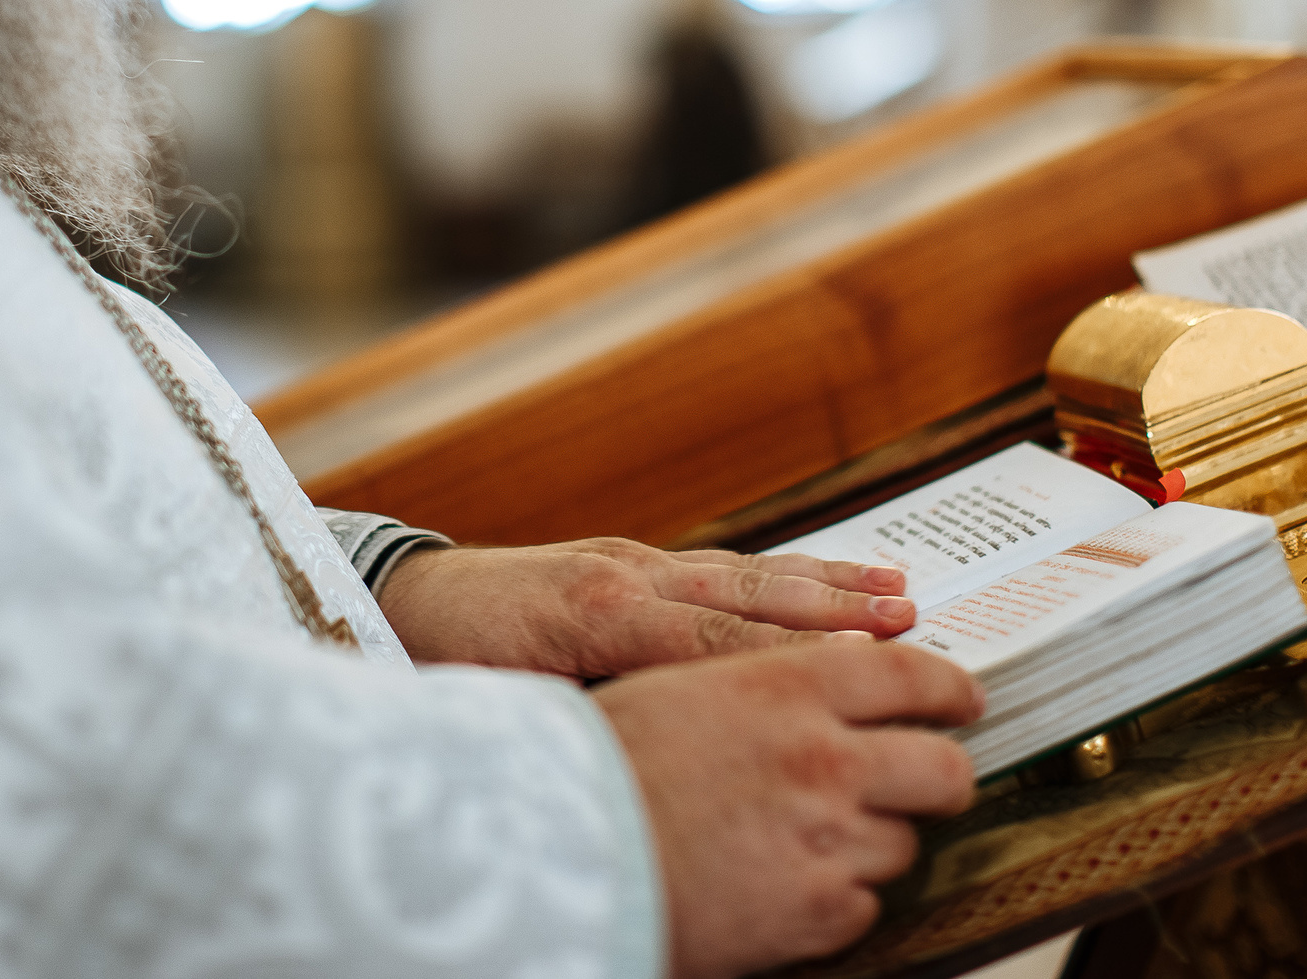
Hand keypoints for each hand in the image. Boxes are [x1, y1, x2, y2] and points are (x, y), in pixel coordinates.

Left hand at [375, 538, 918, 676]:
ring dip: (825, 585)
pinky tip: (829, 583)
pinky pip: (723, 568)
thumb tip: (653, 744)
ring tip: (902, 594)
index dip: (789, 654)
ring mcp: (630, 562)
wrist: (394, 597)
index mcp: (594, 614)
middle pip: (745, 594)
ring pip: (744, 573)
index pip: (712, 639)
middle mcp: (624, 576)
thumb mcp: (504, 704)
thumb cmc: (443, 665)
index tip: (859, 665)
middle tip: (912, 626)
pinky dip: (784, 575)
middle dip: (832, 612)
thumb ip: (584, 715)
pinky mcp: (630, 561)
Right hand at [596, 640, 980, 978]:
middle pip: (941, 766)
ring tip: (811, 838)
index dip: (950, 688)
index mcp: (788, 686)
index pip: (910, 675)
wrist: (561, 858)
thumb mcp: (684, 687)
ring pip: (903, 841)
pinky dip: (834, 898)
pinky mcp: (818, 913)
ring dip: (871, 840)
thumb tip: (827, 677)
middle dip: (942, 775)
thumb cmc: (603, 766)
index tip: (963, 699)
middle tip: (929, 779)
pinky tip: (783, 884)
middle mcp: (825, 758)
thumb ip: (766, 678)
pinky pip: (864, 904)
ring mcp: (829, 840)